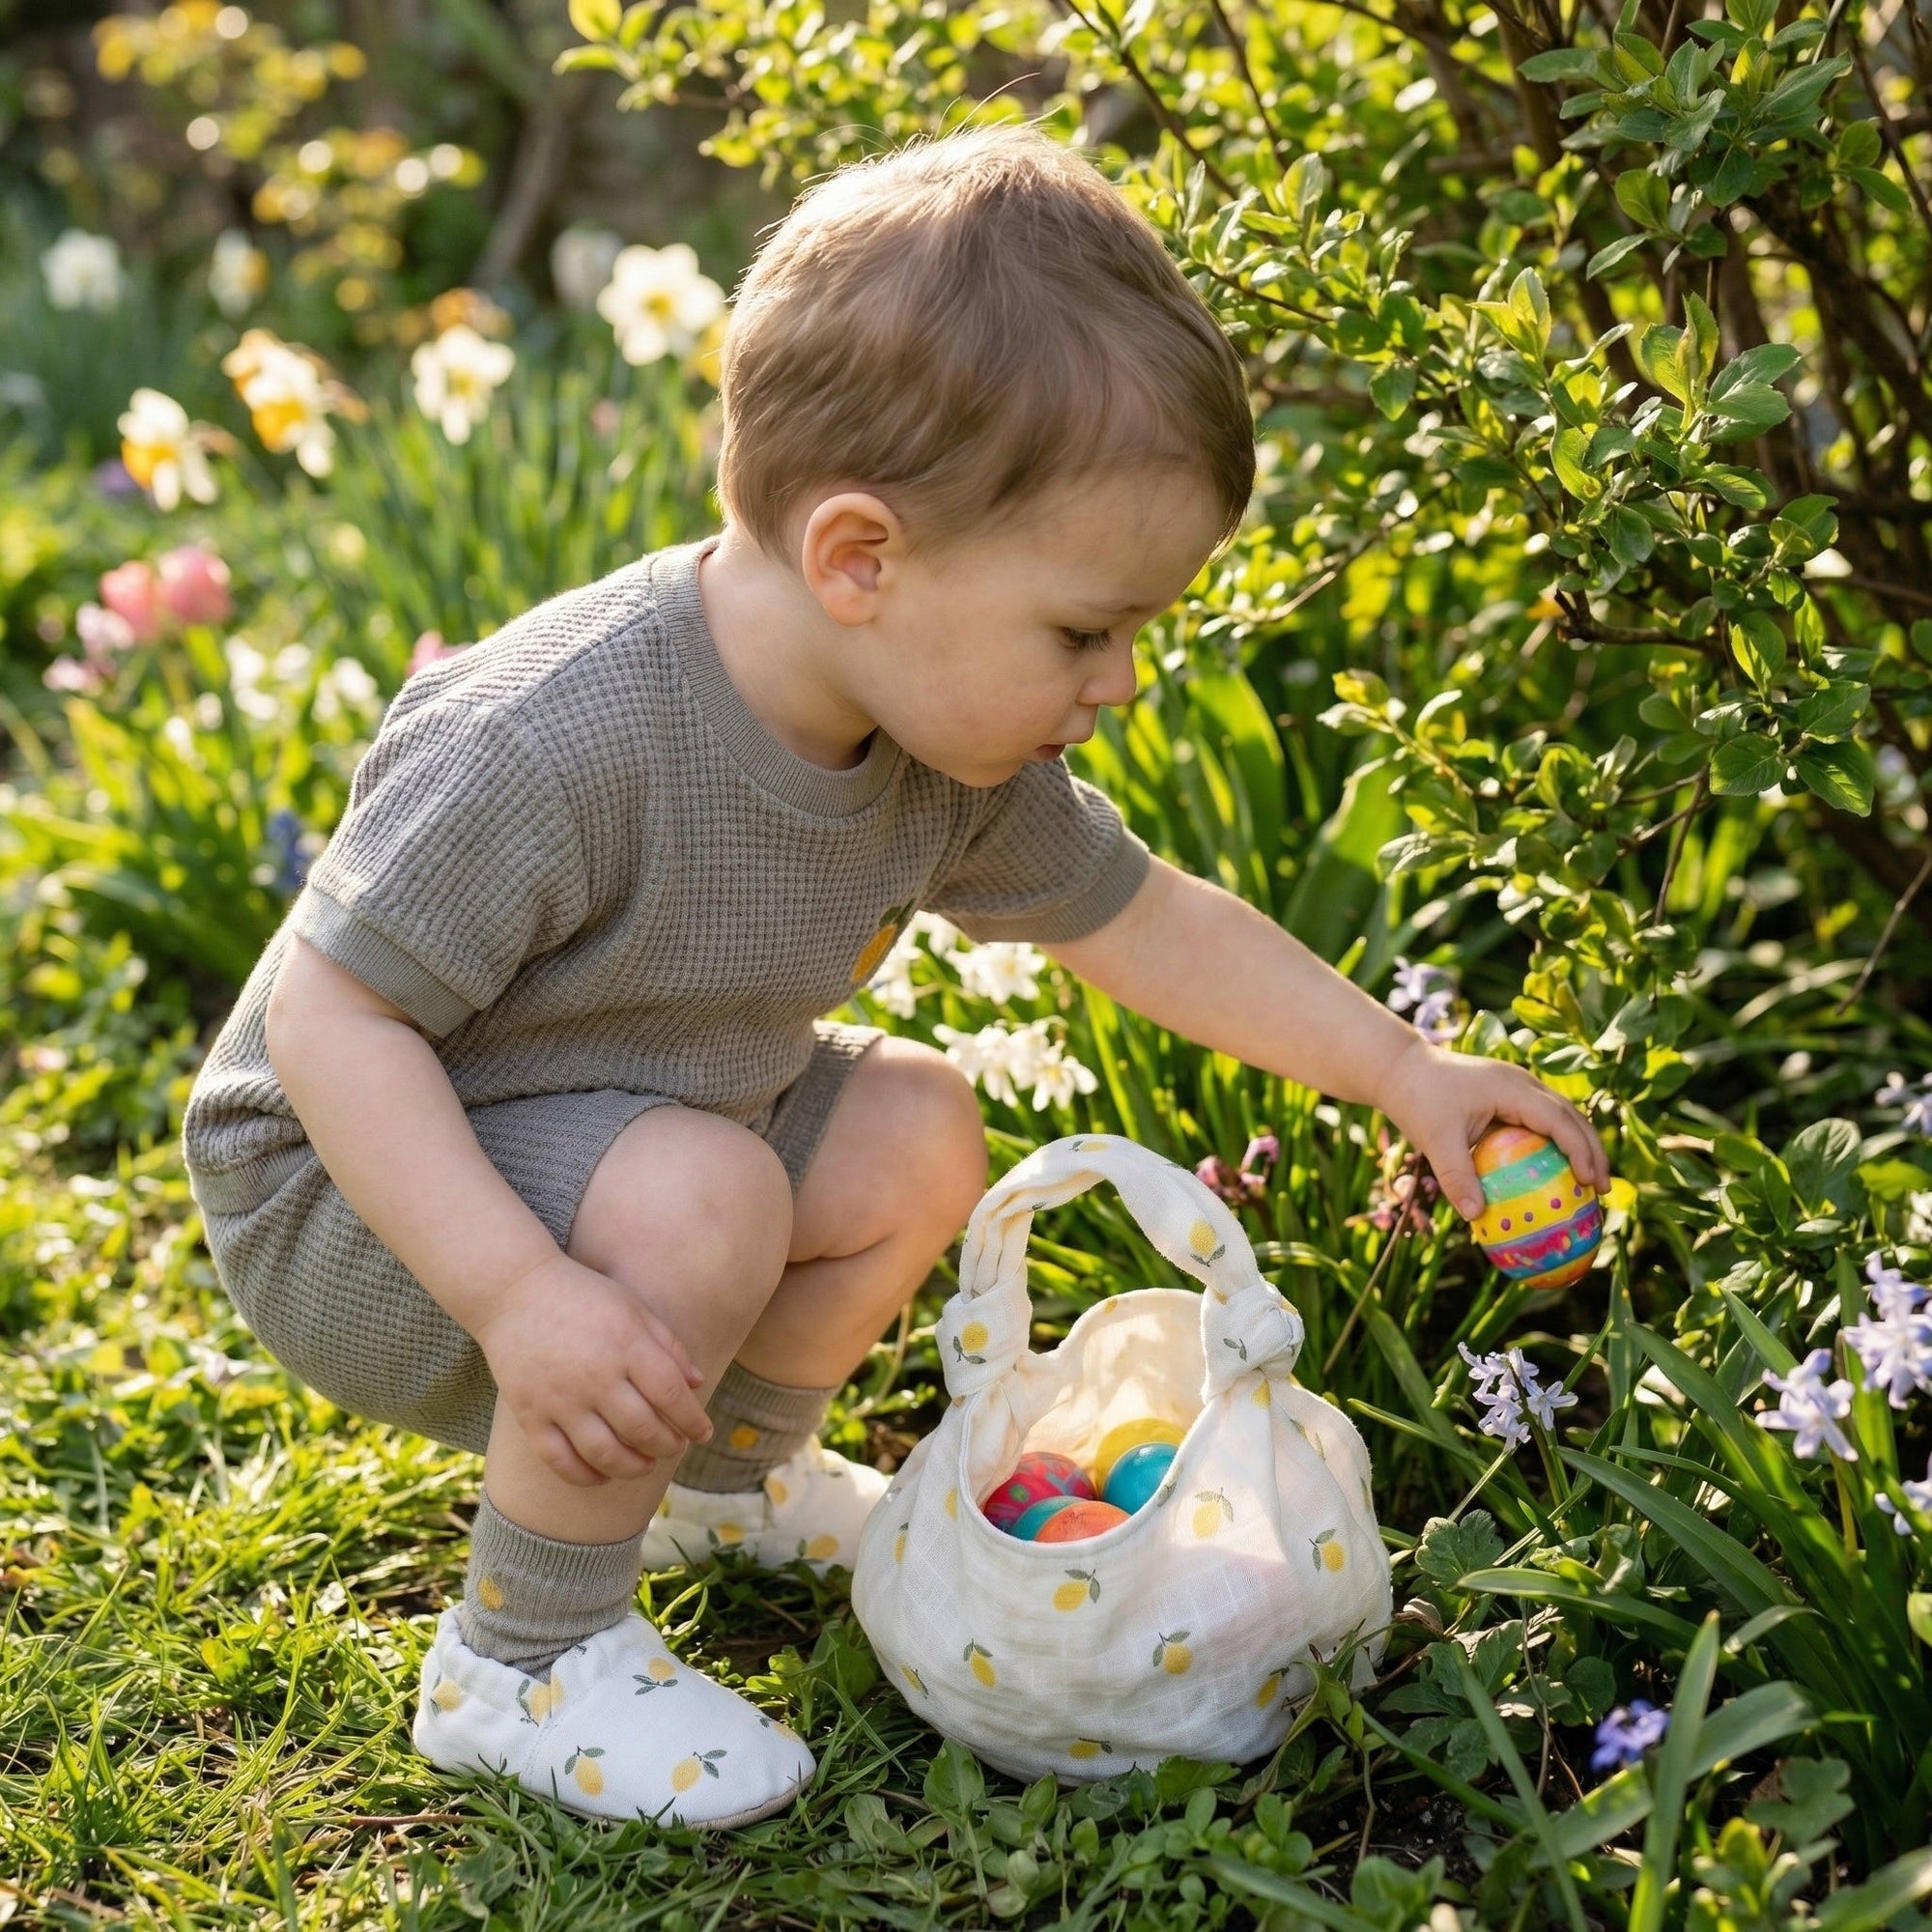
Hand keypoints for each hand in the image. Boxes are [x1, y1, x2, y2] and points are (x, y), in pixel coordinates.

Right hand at [477, 1253, 714, 1486]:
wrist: (512, 1290)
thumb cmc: (582, 1296)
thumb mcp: (632, 1307)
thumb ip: (667, 1345)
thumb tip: (697, 1383)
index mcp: (626, 1344)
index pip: (671, 1394)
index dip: (692, 1420)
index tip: (703, 1432)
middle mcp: (596, 1376)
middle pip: (642, 1429)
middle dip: (668, 1445)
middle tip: (675, 1446)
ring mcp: (560, 1399)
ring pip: (605, 1453)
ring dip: (633, 1467)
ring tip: (646, 1464)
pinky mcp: (530, 1414)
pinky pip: (560, 1460)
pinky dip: (585, 1475)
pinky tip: (602, 1474)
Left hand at [1374, 1037, 1611, 1224]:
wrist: (1399, 1068)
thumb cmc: (1417, 1099)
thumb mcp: (1434, 1139)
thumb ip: (1456, 1176)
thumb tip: (1476, 1216)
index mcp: (1512, 1088)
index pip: (1560, 1119)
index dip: (1581, 1150)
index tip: (1591, 1182)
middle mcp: (1522, 1084)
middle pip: (1572, 1115)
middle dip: (1593, 1150)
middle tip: (1603, 1190)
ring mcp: (1517, 1088)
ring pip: (1561, 1116)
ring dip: (1579, 1146)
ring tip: (1590, 1184)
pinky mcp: (1507, 1097)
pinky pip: (1541, 1121)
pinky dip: (1555, 1143)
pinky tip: (1555, 1173)